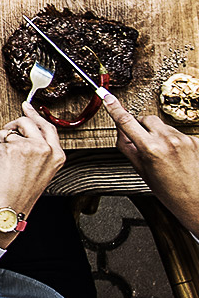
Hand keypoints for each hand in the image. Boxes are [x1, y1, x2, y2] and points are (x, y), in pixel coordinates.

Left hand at [0, 102, 65, 227]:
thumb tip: (24, 131)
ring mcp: (29, 147)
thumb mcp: (41, 170)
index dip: (35, 115)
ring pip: (7, 132)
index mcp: (57, 155)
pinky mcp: (10, 149)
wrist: (9, 207)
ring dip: (0, 145)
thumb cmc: (21, 193)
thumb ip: (39, 150)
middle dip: (12, 127)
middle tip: (5, 136)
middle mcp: (46, 149)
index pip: (47, 126)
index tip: (26, 106)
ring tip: (4, 164)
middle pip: (25, 122)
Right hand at [105, 94, 198, 232]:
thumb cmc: (167, 189)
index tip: (108, 97)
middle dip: (141, 126)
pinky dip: (172, 140)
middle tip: (144, 143)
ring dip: (158, 133)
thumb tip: (120, 129)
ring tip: (163, 153)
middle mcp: (168, 140)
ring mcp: (183, 139)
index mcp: (150, 148)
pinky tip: (175, 155)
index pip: (126, 121)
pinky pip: (176, 132)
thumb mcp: (140, 168)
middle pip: (146, 119)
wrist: (194, 199)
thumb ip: (126, 145)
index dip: (115, 108)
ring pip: (162, 125)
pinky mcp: (194, 140)